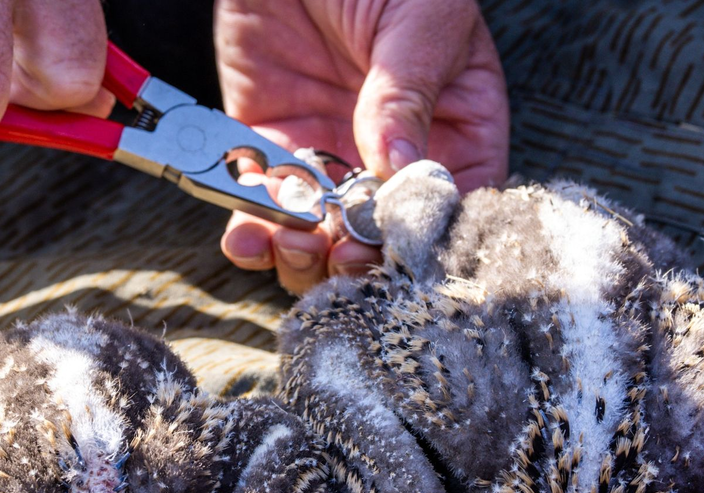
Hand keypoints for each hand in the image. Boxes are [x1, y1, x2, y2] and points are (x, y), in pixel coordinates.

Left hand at [215, 0, 508, 293]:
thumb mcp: (421, 25)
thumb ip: (408, 96)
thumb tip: (398, 168)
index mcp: (455, 128)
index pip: (451, 203)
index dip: (426, 235)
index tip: (398, 244)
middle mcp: (391, 154)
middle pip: (380, 236)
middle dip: (357, 256)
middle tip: (339, 253)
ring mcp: (330, 153)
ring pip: (320, 235)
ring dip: (303, 255)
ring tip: (294, 242)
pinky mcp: (270, 142)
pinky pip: (260, 201)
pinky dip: (250, 228)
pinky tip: (248, 233)